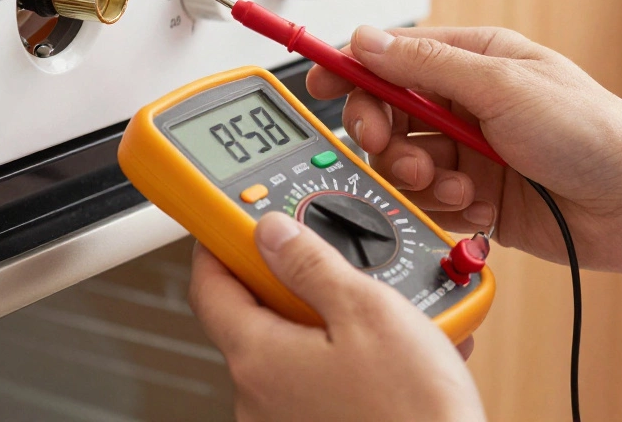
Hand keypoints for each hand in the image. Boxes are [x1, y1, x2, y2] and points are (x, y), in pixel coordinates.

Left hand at [189, 212, 485, 421]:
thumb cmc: (412, 411)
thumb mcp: (368, 311)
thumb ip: (312, 263)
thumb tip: (273, 231)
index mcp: (258, 356)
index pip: (209, 285)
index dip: (219, 242)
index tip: (235, 219)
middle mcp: (258, 395)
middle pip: (255, 313)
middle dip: (294, 279)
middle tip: (330, 258)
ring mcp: (284, 419)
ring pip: (294, 346)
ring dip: (329, 319)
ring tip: (382, 309)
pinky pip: (319, 379)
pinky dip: (347, 356)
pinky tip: (392, 348)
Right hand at [306, 26, 621, 297]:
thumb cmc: (594, 132)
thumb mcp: (503, 86)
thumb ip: (426, 64)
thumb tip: (366, 39)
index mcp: (472, 62)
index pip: (390, 57)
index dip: (349, 70)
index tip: (316, 85)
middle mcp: (466, 106)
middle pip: (387, 116)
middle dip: (384, 137)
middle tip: (398, 151)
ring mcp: (471, 155)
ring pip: (403, 165)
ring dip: (418, 179)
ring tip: (455, 185)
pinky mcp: (478, 200)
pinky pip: (429, 203)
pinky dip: (444, 208)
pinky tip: (478, 207)